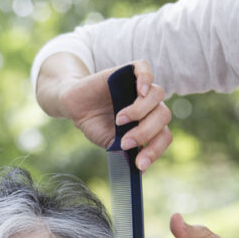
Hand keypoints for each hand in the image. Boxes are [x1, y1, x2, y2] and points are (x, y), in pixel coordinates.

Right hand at [48, 58, 173, 170]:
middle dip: (145, 132)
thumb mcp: (111, 143)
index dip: (155, 150)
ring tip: (119, 120)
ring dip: (141, 111)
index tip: (139, 164)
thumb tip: (140, 170)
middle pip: (163, 115)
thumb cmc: (95, 125)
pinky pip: (144, 68)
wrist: (74, 107)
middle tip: (125, 142)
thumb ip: (127, 152)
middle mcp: (149, 106)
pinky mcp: (127, 72)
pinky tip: (139, 91)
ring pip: (157, 94)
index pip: (164, 136)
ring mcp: (139, 88)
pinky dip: (145, 78)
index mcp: (150, 124)